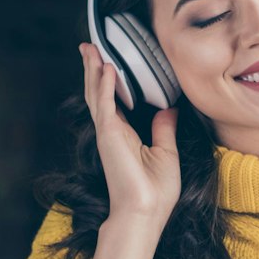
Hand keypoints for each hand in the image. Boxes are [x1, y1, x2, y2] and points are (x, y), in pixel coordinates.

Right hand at [81, 42, 180, 227]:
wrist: (146, 212)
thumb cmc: (156, 191)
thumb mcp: (166, 153)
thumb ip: (164, 129)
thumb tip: (169, 108)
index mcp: (125, 135)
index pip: (114, 101)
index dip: (108, 80)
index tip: (107, 61)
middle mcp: (113, 131)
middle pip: (99, 92)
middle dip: (94, 69)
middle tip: (90, 46)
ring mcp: (108, 132)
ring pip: (96, 94)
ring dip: (93, 70)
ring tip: (90, 49)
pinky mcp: (109, 135)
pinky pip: (105, 103)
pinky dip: (105, 84)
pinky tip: (106, 67)